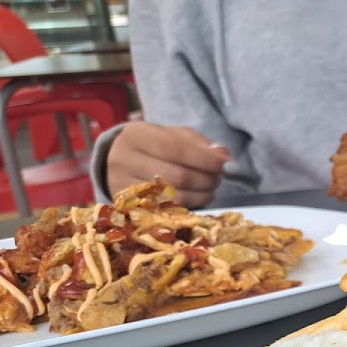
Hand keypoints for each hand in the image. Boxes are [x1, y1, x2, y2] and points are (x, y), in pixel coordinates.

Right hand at [106, 122, 232, 207]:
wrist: (120, 162)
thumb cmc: (154, 146)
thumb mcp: (174, 136)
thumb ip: (200, 145)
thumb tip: (225, 158)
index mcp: (135, 135)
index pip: (176, 149)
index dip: (206, 159)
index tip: (227, 165)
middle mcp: (123, 160)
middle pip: (178, 176)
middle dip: (207, 179)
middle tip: (219, 177)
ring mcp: (123, 187)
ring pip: (176, 198)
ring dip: (202, 194)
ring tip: (209, 187)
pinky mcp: (130, 209)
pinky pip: (170, 212)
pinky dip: (191, 205)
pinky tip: (196, 197)